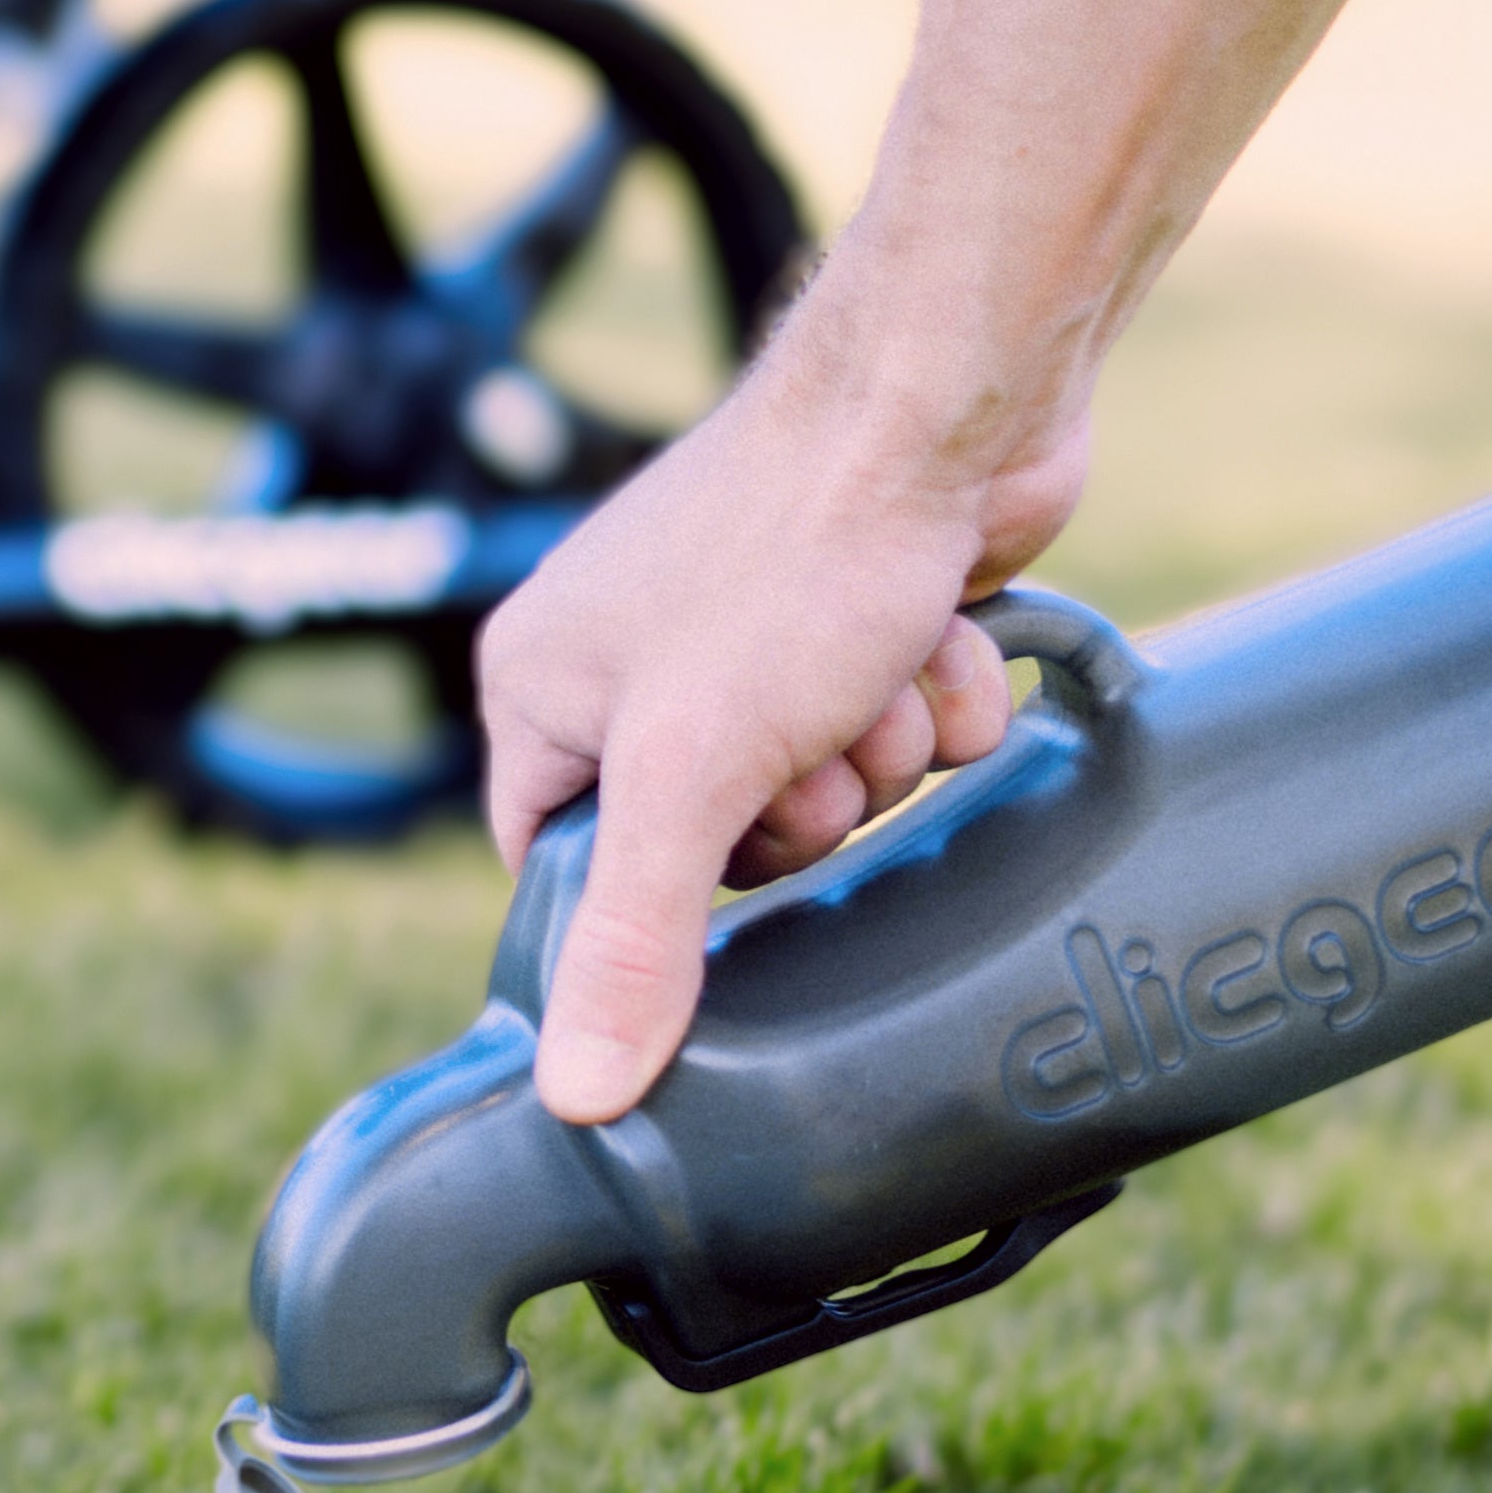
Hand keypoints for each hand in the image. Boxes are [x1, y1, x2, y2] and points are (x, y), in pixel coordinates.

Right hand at [479, 260, 1088, 1125]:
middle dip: (805, 806)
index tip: (718, 871)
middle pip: (721, 848)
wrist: (945, 394)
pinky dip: (938, 695)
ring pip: (831, 789)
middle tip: (812, 739)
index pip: (560, 870)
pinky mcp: (859, 616)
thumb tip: (577, 1099)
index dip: (647, 901)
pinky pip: (902, 729)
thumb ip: (637, 939)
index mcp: (546, 687)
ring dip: (884, 749)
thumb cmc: (792, 550)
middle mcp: (635, 661)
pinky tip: (937, 627)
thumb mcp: (693, 770)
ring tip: (879, 660)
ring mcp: (752, 635)